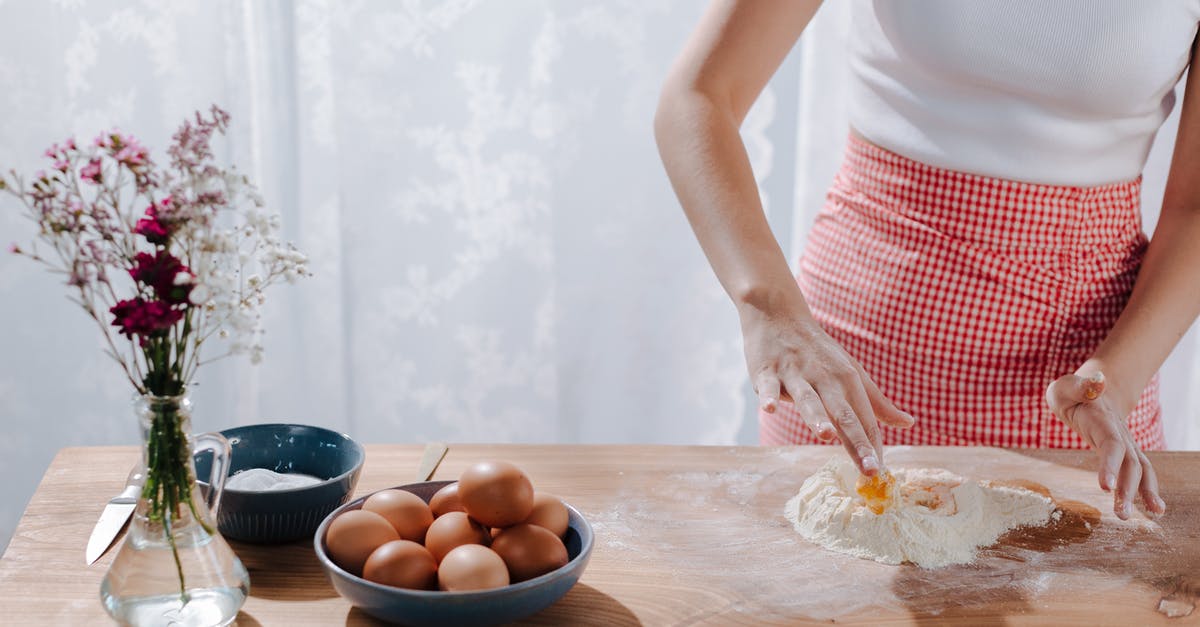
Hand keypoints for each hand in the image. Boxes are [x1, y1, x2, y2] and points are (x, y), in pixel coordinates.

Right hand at [740, 302, 914, 474]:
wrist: (779, 314)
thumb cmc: (817, 350)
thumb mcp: (850, 372)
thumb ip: (877, 402)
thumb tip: (908, 423)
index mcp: (847, 379)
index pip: (864, 418)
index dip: (872, 446)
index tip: (880, 473)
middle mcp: (824, 377)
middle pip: (843, 413)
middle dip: (857, 441)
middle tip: (870, 469)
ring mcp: (795, 373)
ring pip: (808, 399)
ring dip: (817, 417)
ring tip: (827, 435)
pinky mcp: (767, 371)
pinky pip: (770, 386)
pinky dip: (769, 396)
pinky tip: (770, 409)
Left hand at [1046, 372, 1166, 518]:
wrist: (1092, 391)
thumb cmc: (1072, 392)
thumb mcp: (1067, 386)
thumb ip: (1080, 386)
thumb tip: (1098, 381)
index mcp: (1103, 420)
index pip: (1111, 444)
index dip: (1110, 465)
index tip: (1105, 487)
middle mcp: (1120, 434)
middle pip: (1130, 463)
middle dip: (1129, 490)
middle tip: (1122, 515)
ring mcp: (1126, 444)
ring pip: (1139, 470)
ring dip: (1140, 495)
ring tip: (1134, 518)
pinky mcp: (1126, 453)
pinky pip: (1141, 473)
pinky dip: (1148, 491)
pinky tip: (1154, 511)